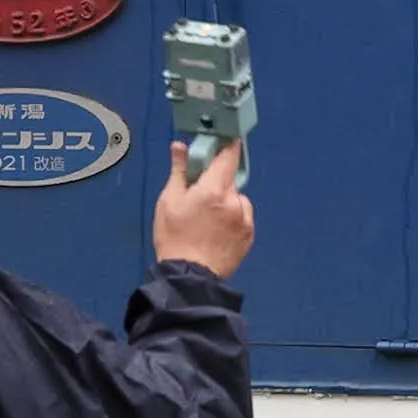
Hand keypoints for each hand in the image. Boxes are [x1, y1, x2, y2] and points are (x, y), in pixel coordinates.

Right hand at [154, 138, 254, 276]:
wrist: (189, 276)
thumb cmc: (174, 238)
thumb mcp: (169, 201)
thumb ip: (178, 170)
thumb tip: (180, 146)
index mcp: (214, 189)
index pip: (228, 156)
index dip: (227, 146)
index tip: (225, 141)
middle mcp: (234, 201)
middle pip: (229, 179)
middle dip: (217, 181)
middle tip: (200, 194)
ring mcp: (245, 220)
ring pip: (237, 199)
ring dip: (226, 201)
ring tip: (207, 219)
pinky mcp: (248, 236)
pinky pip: (242, 217)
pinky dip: (233, 217)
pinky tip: (216, 230)